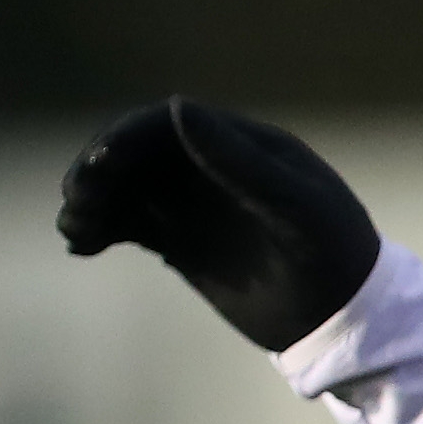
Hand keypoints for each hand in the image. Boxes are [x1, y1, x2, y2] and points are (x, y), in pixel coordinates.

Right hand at [56, 98, 380, 350]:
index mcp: (241, 145)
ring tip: (76, 229)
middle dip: (99, 169)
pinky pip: (128, 225)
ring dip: (92, 199)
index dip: (127, 137)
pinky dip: (100, 229)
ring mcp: (193, 206)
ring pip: (125, 189)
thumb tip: (178, 105)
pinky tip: (81, 246)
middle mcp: (211, 168)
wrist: (345, 319)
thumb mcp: (292, 206)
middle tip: (78, 199)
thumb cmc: (333, 253)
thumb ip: (238, 162)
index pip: (168, 124)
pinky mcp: (181, 244)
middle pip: (136, 154)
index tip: (100, 164)